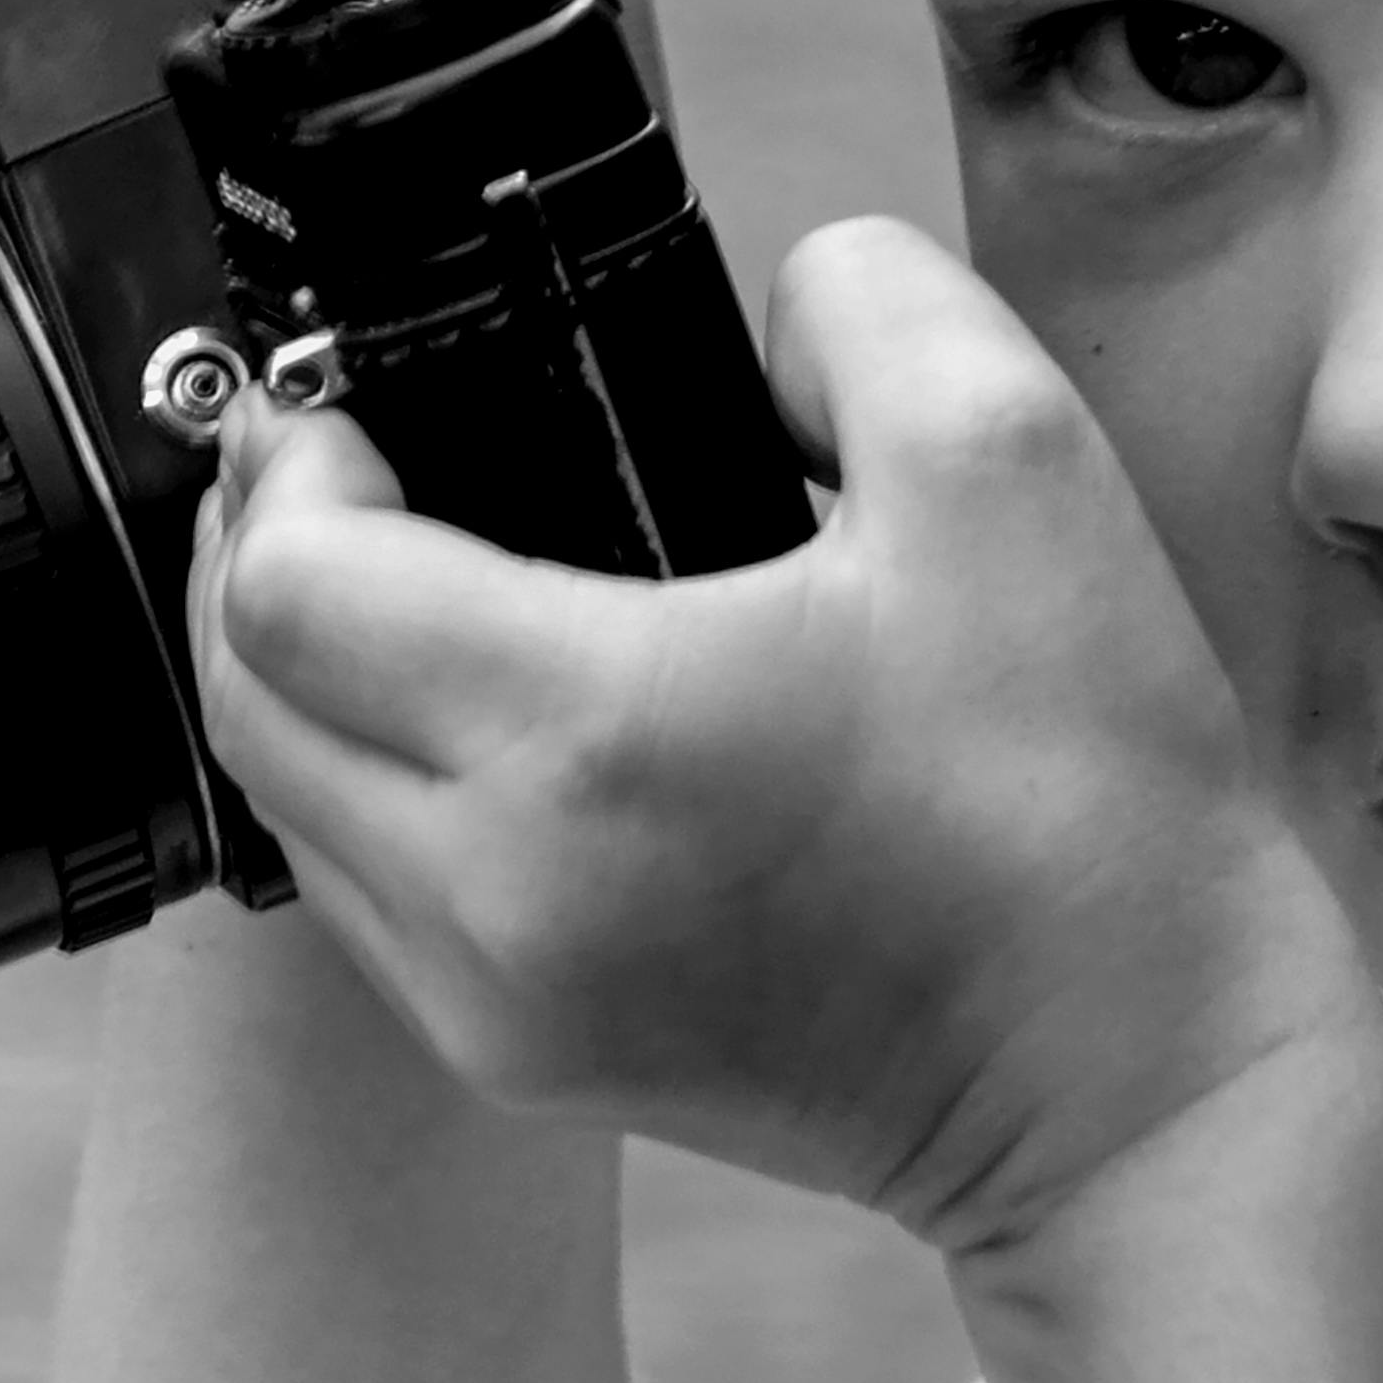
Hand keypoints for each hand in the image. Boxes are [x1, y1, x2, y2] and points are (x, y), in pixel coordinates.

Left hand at [193, 212, 1371, 1261]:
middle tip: (347, 460)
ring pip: (284, 806)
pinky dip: (372, 786)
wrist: (1138, 1083)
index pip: (291, 582)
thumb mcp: (1012, 461)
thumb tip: (753, 313)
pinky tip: (475, 711)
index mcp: (589, 737)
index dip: (294, 460)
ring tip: (397, 571)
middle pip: (244, 694)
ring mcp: (498, 1006)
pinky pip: (366, 899)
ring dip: (305, 674)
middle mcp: (499, 894)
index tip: (360, 402)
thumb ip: (861, 299)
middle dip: (262, 550)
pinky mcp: (530, 1067)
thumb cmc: (1087, 804)